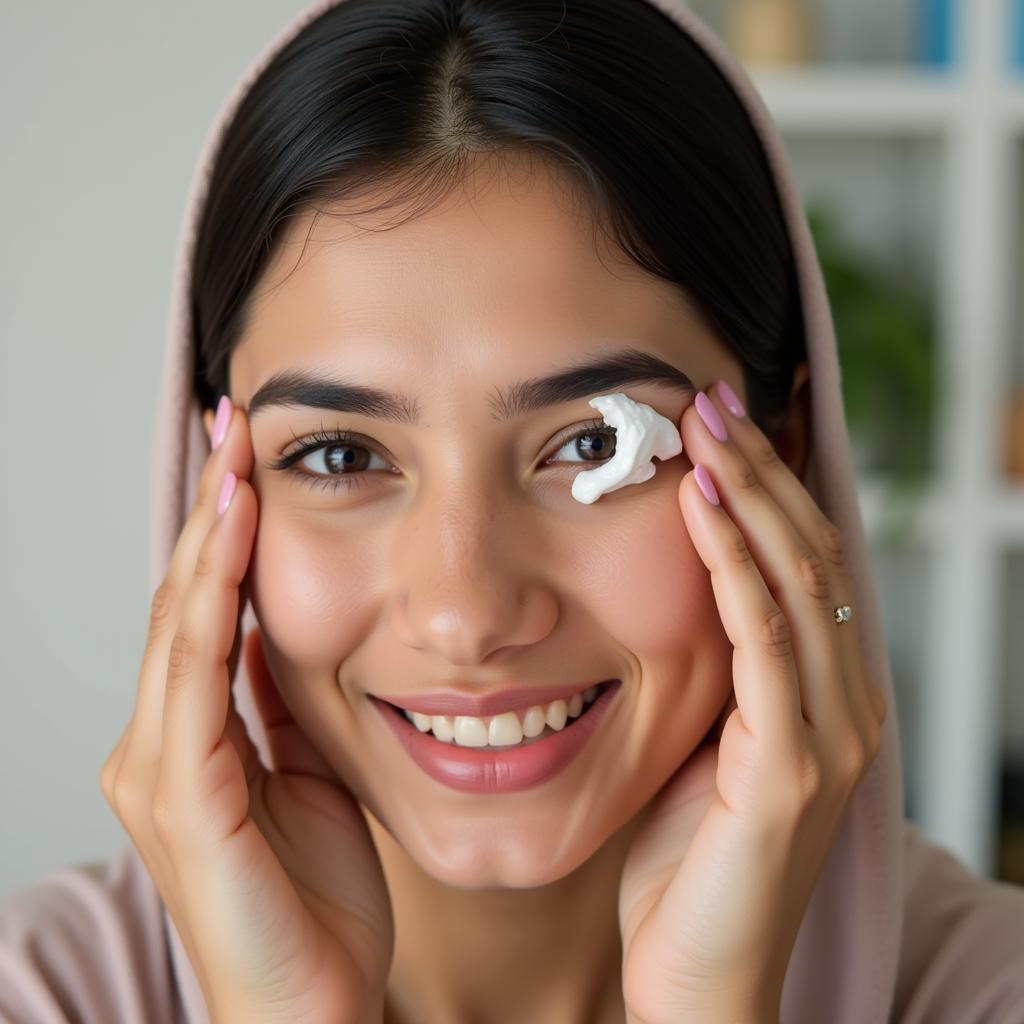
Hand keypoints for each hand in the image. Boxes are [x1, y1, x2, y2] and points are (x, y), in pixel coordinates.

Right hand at [100, 398, 392, 1023]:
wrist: (315, 1005)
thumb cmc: (317, 895)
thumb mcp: (310, 770)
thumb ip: (286, 700)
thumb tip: (288, 621)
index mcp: (192, 735)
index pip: (203, 606)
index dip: (222, 527)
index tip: (247, 453)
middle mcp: (158, 743)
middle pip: (183, 598)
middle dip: (210, 508)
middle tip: (234, 425)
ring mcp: (158, 771)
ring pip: (179, 625)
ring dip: (208, 535)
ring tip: (233, 456)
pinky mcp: (182, 799)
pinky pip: (196, 680)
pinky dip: (211, 602)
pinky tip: (231, 538)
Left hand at [618, 381, 887, 1023]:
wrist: (692, 979)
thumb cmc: (683, 862)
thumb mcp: (699, 742)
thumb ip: (709, 671)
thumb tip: (674, 587)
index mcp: (821, 696)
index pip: (803, 562)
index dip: (771, 483)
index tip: (725, 418)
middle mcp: (841, 705)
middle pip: (808, 554)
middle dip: (763, 466)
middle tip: (714, 393)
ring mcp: (826, 737)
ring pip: (796, 582)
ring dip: (752, 494)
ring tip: (709, 423)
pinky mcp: (790, 772)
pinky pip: (763, 643)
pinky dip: (734, 565)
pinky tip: (703, 507)